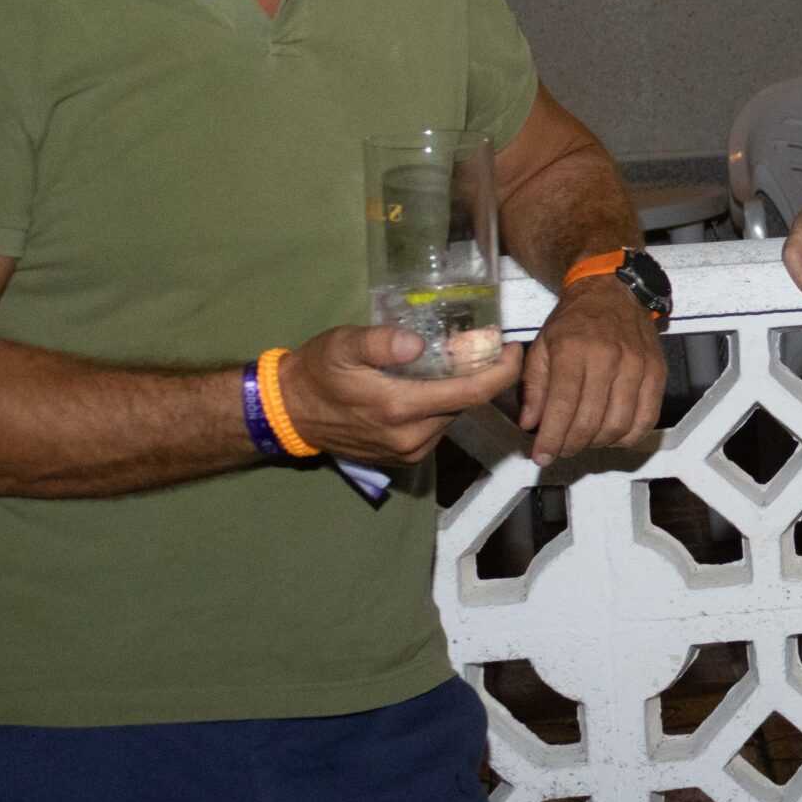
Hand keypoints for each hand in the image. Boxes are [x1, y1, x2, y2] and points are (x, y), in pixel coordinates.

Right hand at [277, 324, 525, 466]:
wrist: (288, 414)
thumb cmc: (317, 372)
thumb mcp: (342, 345)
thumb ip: (379, 342)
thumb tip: (418, 344)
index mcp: (400, 408)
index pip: (472, 393)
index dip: (503, 371)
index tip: (514, 348)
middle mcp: (411, 437)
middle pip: (466, 404)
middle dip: (481, 375)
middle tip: (482, 346)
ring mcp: (409, 452)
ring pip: (452, 416)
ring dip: (459, 391)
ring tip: (453, 362)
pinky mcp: (403, 459)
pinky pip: (436, 428)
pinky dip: (441, 406)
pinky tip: (430, 386)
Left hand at [519, 274, 666, 464]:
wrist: (612, 292)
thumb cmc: (573, 320)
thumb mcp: (542, 345)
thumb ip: (534, 387)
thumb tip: (531, 424)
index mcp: (573, 349)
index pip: (563, 406)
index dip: (551, 438)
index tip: (542, 456)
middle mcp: (608, 357)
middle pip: (591, 420)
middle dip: (571, 445)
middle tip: (561, 450)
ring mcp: (637, 365)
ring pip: (619, 424)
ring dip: (598, 443)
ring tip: (584, 441)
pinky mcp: (657, 371)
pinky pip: (647, 417)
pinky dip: (629, 436)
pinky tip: (613, 436)